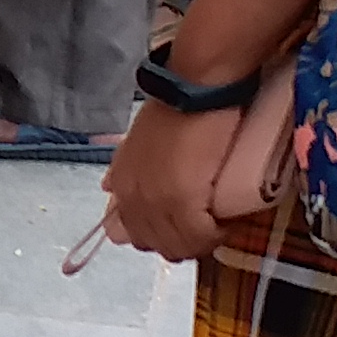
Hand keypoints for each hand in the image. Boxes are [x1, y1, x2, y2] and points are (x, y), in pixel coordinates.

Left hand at [101, 97, 238, 263]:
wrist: (196, 88)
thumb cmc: (174, 108)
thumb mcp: (136, 142)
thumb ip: (124, 169)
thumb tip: (109, 188)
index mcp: (120, 186)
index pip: (125, 234)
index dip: (155, 234)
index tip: (179, 224)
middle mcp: (132, 200)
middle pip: (154, 245)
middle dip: (180, 241)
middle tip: (205, 224)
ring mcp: (156, 203)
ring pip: (178, 247)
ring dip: (201, 241)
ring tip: (220, 222)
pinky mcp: (182, 202)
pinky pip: (199, 237)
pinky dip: (215, 235)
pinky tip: (228, 223)